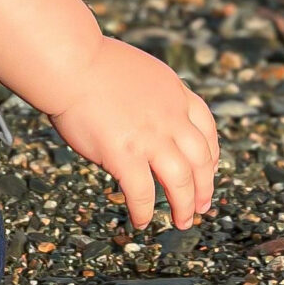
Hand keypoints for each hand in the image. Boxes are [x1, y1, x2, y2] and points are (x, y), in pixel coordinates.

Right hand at [44, 36, 219, 229]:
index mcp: (175, 93)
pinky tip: (141, 221)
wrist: (72, 62)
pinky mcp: (125, 155)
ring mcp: (150, 137)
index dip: (212, 153)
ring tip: (182, 221)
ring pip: (181, 181)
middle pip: (201, 159)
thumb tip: (147, 119)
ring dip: (184, 205)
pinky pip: (142, 193)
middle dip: (205, 187)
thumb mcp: (141, 72)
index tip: (210, 169)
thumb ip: (152, 97)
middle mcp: (170, 117)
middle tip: (202, 206)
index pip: (206, 128)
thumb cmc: (92, 63)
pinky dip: (144, 211)